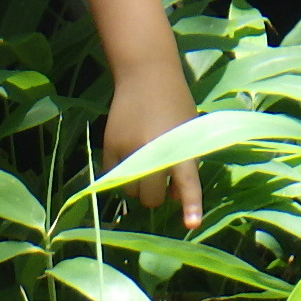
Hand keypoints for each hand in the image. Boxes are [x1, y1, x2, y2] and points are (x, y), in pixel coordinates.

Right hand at [102, 65, 204, 228]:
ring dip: (137, 185)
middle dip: (156, 194)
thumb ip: (187, 166)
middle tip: (160, 178)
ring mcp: (128, 149)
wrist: (146, 75)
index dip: (190, 205)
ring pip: (130, 191)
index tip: (191, 225)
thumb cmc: (176, 105)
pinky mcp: (110, 145)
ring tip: (143, 163)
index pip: (187, 182)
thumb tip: (174, 199)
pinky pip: (112, 177)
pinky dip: (120, 174)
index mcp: (180, 147)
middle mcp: (153, 150)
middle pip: (151, 198)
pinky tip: (129, 155)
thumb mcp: (190, 132)